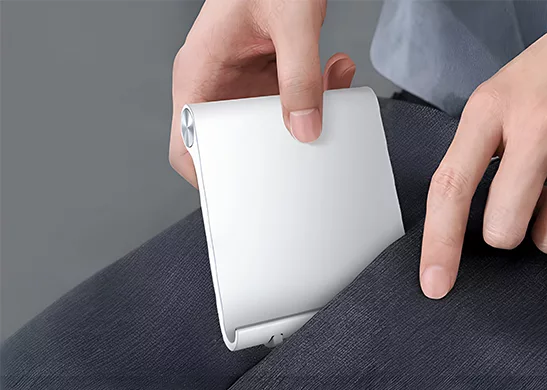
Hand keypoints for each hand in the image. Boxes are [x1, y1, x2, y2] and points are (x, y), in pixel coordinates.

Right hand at [170, 0, 355, 186]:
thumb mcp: (292, 21)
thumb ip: (300, 75)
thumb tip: (305, 127)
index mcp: (199, 71)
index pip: (188, 140)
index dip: (205, 172)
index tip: (236, 189)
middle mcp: (218, 80)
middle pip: (234, 138)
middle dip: (272, 145)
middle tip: (302, 144)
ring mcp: (244, 79)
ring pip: (269, 121)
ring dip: (305, 115)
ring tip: (330, 92)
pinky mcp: (269, 74)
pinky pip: (292, 99)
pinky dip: (318, 94)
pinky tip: (336, 74)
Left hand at [420, 0, 546, 298]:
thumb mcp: (498, 96)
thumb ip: (477, 151)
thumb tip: (460, 218)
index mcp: (493, 109)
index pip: (452, 188)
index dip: (440, 244)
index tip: (434, 282)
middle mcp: (542, 128)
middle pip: (506, 231)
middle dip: (507, 229)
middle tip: (520, 199)